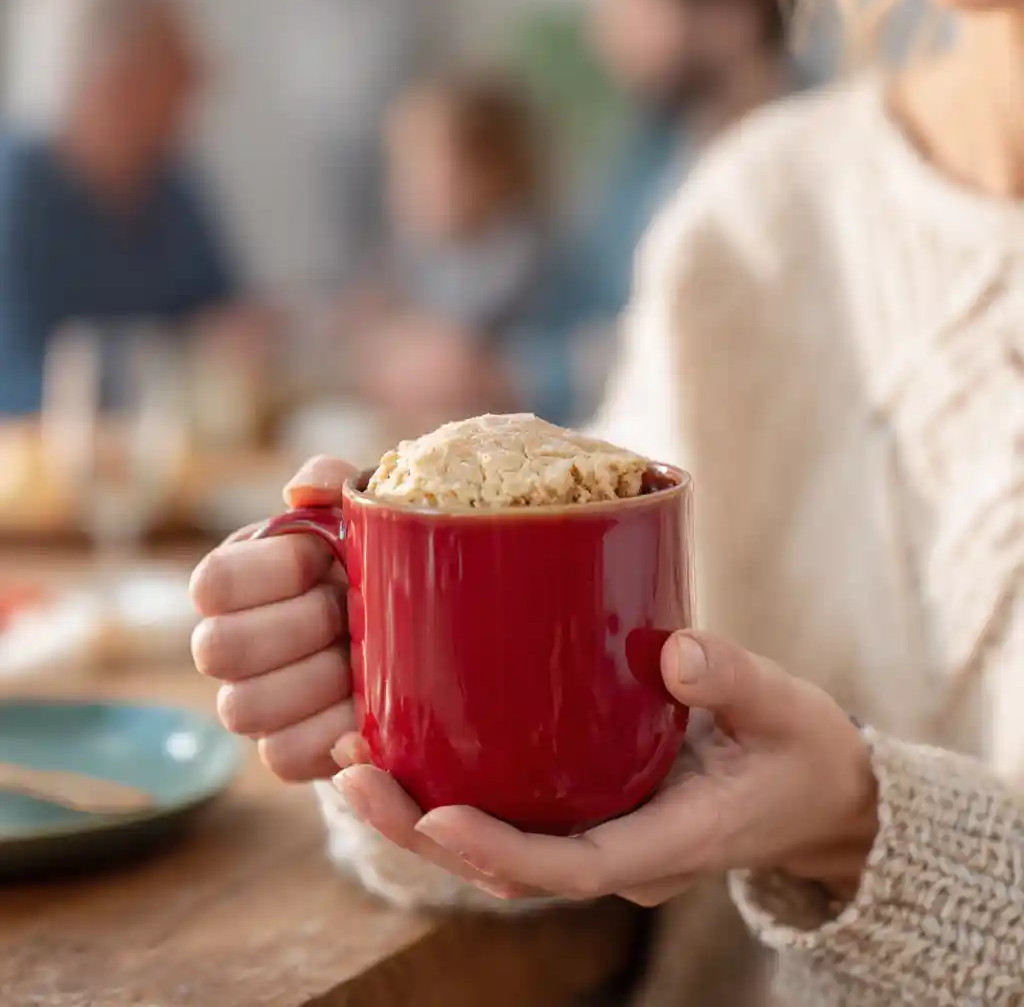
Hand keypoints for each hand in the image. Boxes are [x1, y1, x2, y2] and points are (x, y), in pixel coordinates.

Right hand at [190, 456, 358, 781]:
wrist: (417, 629)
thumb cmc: (376, 559)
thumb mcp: (361, 512)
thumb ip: (331, 482)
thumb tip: (301, 493)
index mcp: (238, 576)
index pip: (212, 581)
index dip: (272, 572)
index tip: (324, 558)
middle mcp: (228, 640)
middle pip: (216, 649)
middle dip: (297, 627)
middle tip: (348, 613)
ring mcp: (253, 700)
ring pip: (243, 708)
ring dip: (315, 681)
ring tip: (362, 661)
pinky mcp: (286, 750)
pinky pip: (281, 758)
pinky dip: (330, 736)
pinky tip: (368, 708)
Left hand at [334, 633, 879, 903]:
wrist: (810, 791)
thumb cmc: (797, 753)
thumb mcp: (785, 711)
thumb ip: (735, 680)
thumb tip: (678, 651)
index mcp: (671, 841)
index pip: (574, 868)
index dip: (500, 849)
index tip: (434, 815)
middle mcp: (621, 855)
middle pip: (507, 868)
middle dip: (421, 831)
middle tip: (350, 774)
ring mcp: (598, 837)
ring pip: (495, 849)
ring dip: (417, 814)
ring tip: (350, 759)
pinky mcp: (586, 810)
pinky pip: (508, 816)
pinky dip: (448, 792)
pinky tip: (403, 746)